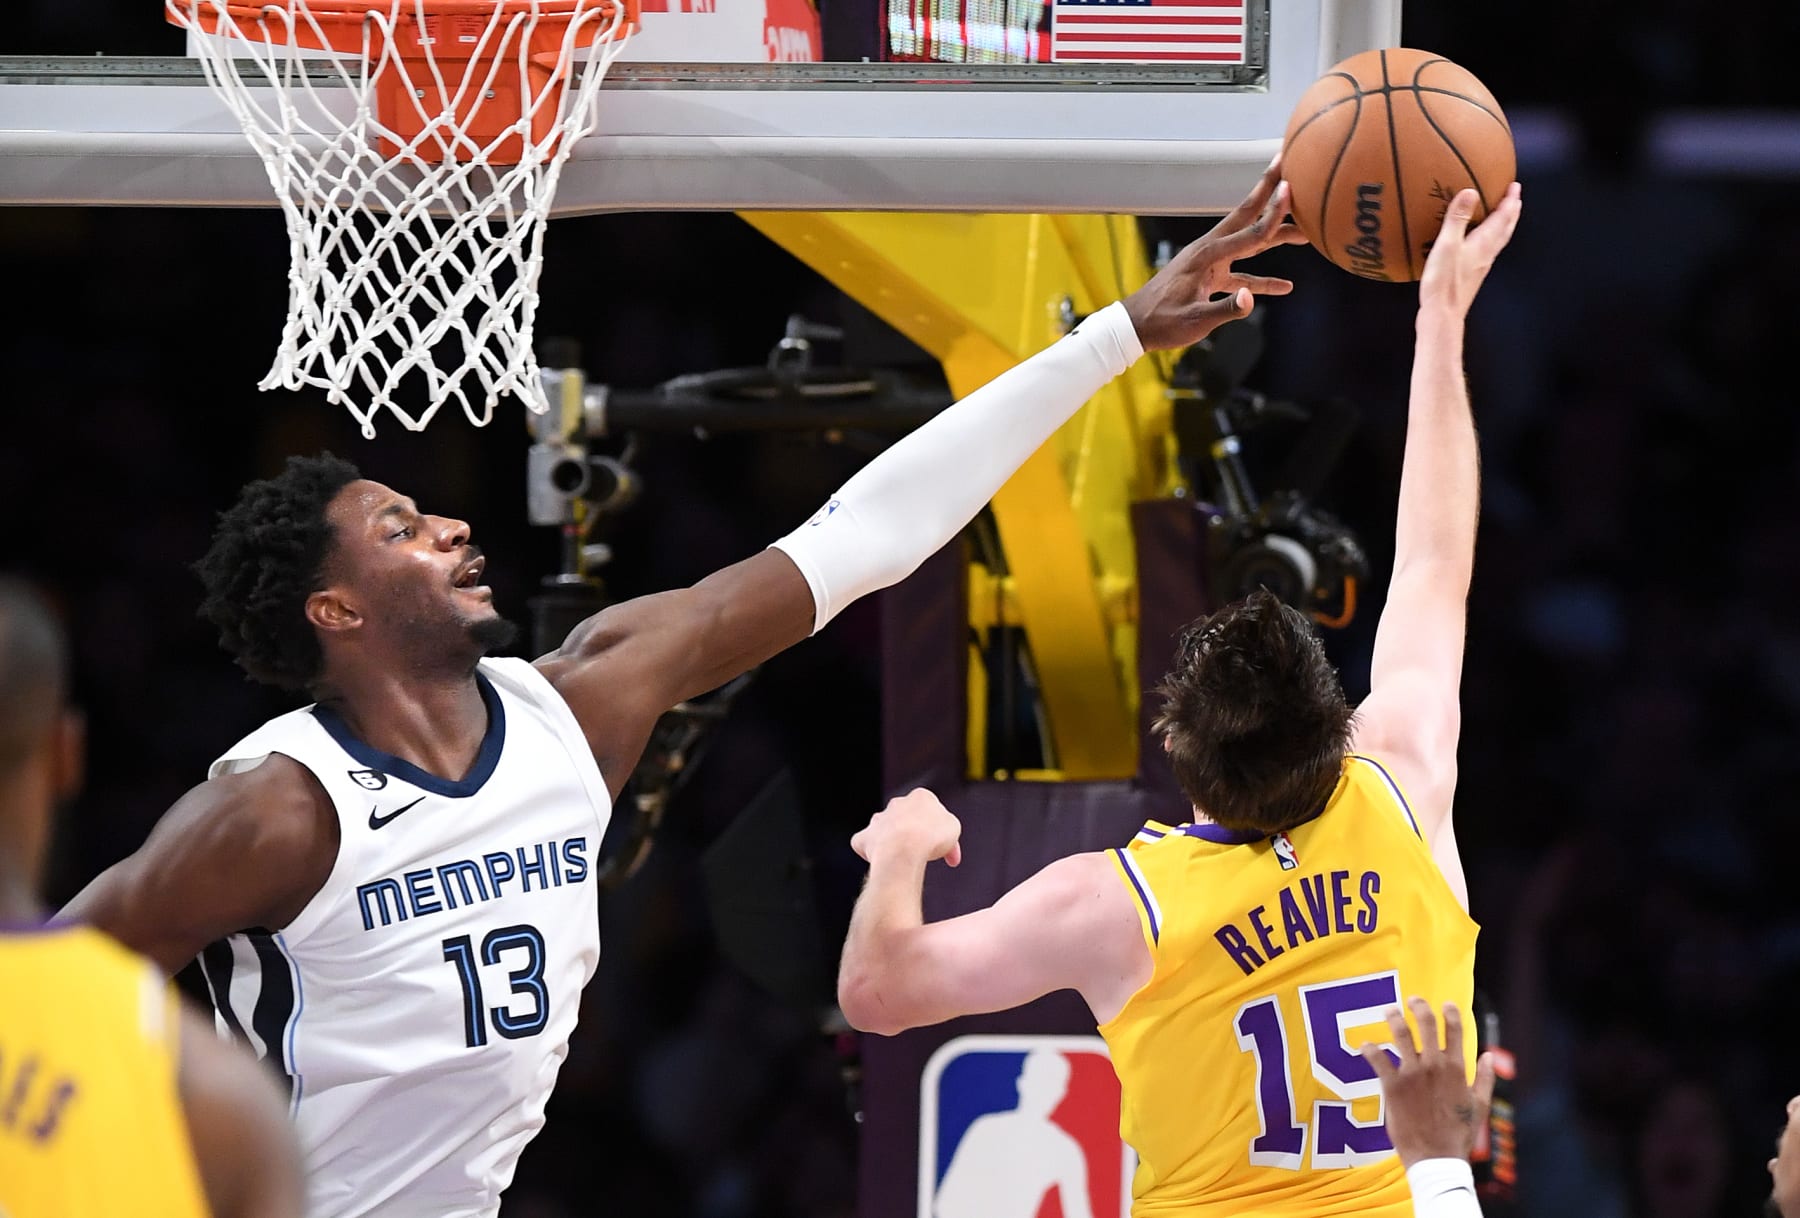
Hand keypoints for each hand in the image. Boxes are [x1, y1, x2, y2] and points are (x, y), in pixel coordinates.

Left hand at [850, 788, 963, 868]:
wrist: (903, 850)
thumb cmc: (930, 837)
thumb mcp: (954, 828)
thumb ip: (947, 827)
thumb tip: (943, 838)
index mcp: (921, 797)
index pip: (933, 812)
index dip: (942, 832)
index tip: (947, 849)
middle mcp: (897, 804)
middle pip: (909, 820)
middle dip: (917, 835)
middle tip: (928, 855)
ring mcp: (879, 820)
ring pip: (887, 829)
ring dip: (895, 842)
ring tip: (905, 860)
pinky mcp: (865, 837)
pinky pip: (865, 843)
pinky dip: (870, 851)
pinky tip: (880, 860)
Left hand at [1122, 156, 1307, 351]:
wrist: (1134, 326)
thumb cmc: (1161, 322)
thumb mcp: (1194, 320)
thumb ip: (1225, 310)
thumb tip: (1250, 298)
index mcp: (1207, 256)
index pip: (1249, 232)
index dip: (1274, 213)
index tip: (1290, 187)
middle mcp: (1210, 251)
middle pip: (1247, 217)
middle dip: (1268, 191)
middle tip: (1286, 162)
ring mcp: (1210, 262)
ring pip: (1250, 242)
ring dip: (1275, 235)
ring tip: (1305, 229)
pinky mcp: (1210, 278)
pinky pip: (1242, 273)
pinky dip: (1262, 278)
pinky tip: (1284, 286)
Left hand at [1361, 998, 1496, 1167]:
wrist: (1437, 1158)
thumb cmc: (1459, 1134)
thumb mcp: (1479, 1105)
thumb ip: (1484, 1078)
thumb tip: (1489, 1055)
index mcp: (1456, 1068)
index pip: (1455, 1031)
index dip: (1450, 1013)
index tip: (1446, 1003)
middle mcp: (1434, 1066)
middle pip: (1426, 1025)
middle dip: (1419, 1007)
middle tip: (1412, 999)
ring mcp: (1412, 1074)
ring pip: (1401, 1035)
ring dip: (1394, 1019)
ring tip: (1389, 1011)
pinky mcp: (1393, 1086)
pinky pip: (1377, 1060)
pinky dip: (1369, 1049)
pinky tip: (1364, 1045)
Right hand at [1418, 182, 1521, 323]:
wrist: (1443, 314)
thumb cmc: (1444, 281)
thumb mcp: (1447, 245)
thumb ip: (1457, 218)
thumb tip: (1471, 191)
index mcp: (1484, 243)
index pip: (1503, 217)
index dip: (1510, 200)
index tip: (1515, 186)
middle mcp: (1487, 253)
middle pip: (1506, 228)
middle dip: (1512, 211)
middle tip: (1515, 198)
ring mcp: (1482, 265)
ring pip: (1500, 240)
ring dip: (1505, 225)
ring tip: (1505, 215)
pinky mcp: (1473, 274)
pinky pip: (1489, 249)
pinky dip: (1492, 238)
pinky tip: (1483, 241)